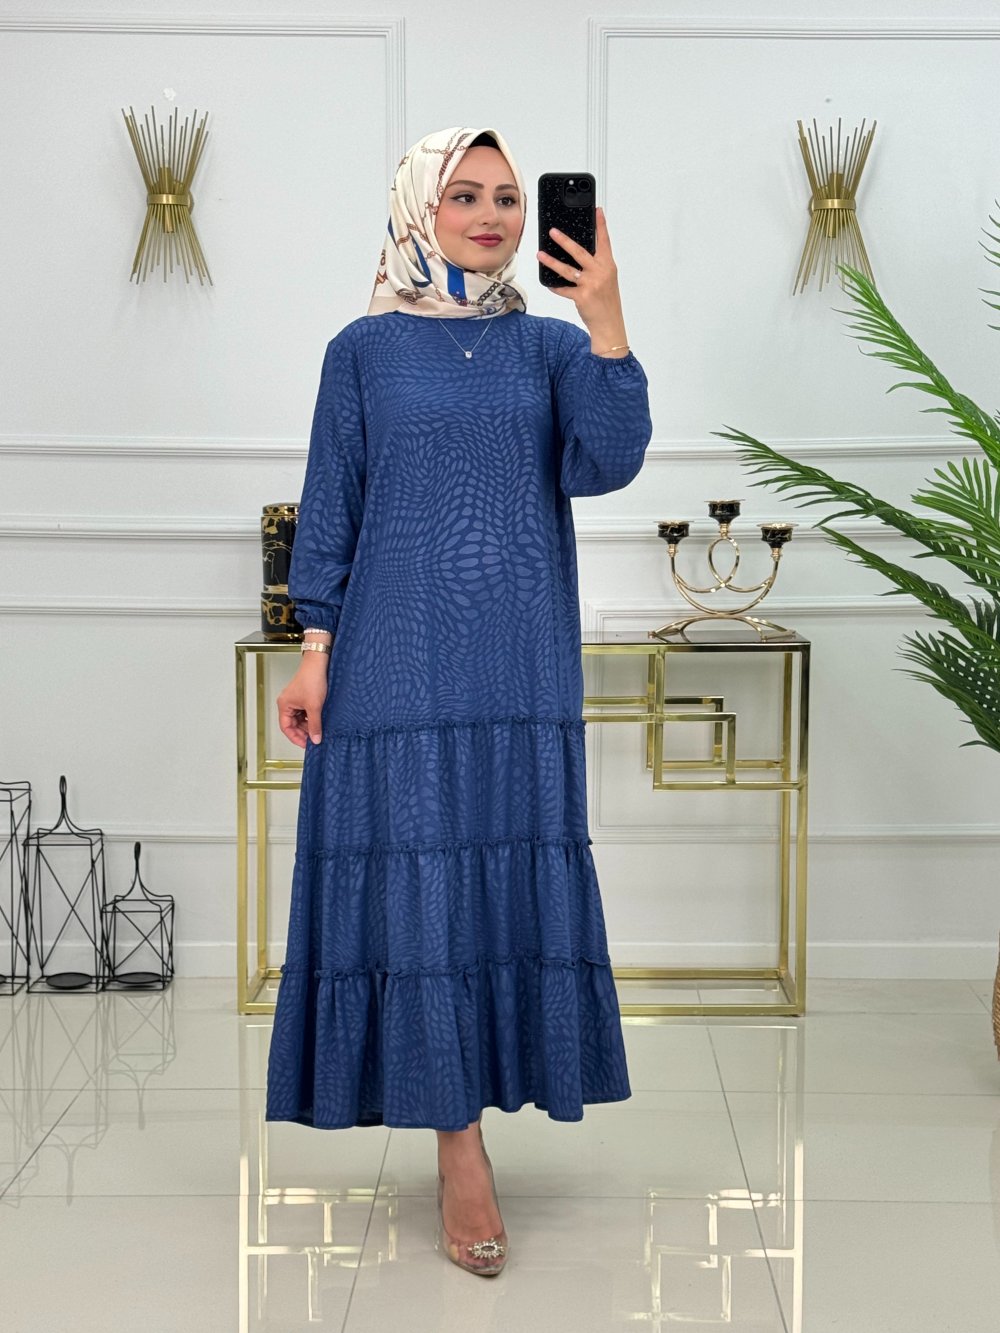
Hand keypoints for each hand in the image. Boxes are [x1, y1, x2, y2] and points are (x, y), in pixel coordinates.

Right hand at [277, 660, 328, 747]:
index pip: (286, 728)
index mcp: (284, 705)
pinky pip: (305, 712)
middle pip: (293, 724)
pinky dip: (311, 718)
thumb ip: (315, 725)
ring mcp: (296, 700)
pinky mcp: (304, 697)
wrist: (319, 664)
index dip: (295, 738)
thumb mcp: (314, 706)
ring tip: (318, 731)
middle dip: (303, 732)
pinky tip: (319, 721)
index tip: (306, 745)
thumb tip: (315, 739)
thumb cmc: (312, 679)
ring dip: (308, 725)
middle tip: (314, 739)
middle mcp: (288, 703)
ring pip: (300, 719)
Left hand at [536, 206, 622, 329]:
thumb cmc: (607, 302)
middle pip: (580, 252)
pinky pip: (563, 289)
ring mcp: (591, 284)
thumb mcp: (607, 280)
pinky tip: (548, 283)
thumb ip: (596, 266)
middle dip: (564, 240)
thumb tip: (577, 256)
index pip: (604, 241)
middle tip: (553, 231)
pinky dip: (555, 286)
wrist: (609, 324)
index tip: (597, 211)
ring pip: (567, 269)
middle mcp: (600, 272)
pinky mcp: (581, 296)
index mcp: (608, 266)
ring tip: (540, 255)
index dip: (601, 225)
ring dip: (551, 261)